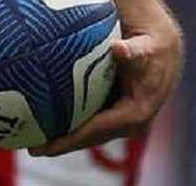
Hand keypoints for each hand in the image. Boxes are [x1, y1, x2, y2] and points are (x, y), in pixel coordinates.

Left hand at [31, 0, 183, 156]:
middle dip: (63, 144)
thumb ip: (133, 52)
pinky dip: (68, 123)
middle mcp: (128, 122)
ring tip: (33, 141)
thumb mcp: (145, 49)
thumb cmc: (151, 47)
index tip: (51, 143)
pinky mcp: (113, 112)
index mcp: (136, 113)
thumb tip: (119, 49)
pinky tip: (43, 121)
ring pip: (88, 132)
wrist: (162, 49)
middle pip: (91, 137)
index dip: (74, 137)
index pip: (99, 129)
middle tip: (33, 148)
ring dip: (63, 138)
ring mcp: (120, 119)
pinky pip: (88, 120)